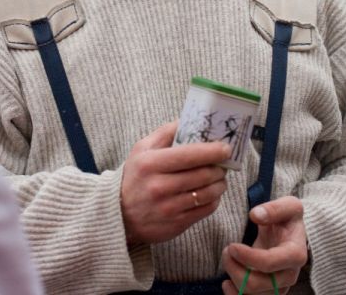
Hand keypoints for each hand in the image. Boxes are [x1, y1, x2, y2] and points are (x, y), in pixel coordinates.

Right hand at [121, 120, 230, 245]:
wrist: (119, 215)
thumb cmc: (135, 176)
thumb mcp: (141, 149)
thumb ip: (165, 133)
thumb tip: (189, 120)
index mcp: (151, 164)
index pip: (189, 155)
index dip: (212, 151)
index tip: (226, 148)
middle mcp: (160, 186)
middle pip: (203, 174)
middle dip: (219, 167)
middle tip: (223, 162)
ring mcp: (169, 208)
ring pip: (207, 193)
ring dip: (220, 183)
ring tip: (219, 177)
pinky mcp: (177, 224)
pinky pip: (206, 210)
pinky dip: (214, 199)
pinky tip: (212, 193)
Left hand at [222, 196, 307, 293]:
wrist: (292, 232)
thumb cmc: (289, 218)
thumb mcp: (288, 205)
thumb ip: (274, 209)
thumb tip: (255, 215)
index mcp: (296, 254)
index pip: (269, 264)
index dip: (247, 257)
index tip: (232, 246)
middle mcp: (289, 275)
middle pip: (258, 284)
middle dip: (235, 269)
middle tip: (227, 250)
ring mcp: (280, 287)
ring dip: (234, 279)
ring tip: (227, 259)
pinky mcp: (270, 292)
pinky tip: (227, 284)